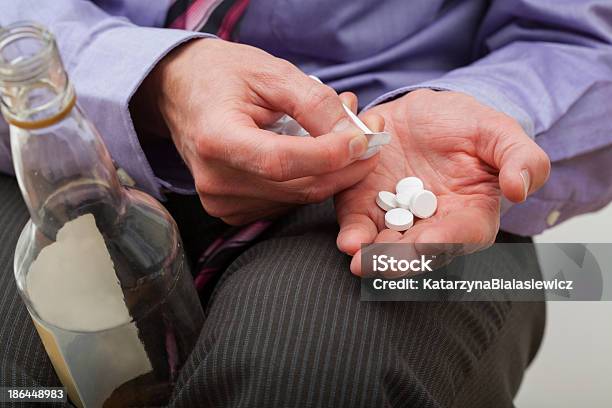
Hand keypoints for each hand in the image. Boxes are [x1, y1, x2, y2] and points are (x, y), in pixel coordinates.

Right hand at [132, 38, 374, 224]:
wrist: (182, 92)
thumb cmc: (223, 76)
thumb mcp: (270, 73)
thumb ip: (314, 103)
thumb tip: (354, 135)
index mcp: (216, 140)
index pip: (281, 162)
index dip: (329, 155)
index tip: (365, 139)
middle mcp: (215, 180)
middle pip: (299, 187)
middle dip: (347, 166)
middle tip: (373, 136)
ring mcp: (222, 201)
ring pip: (300, 198)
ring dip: (333, 172)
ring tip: (343, 134)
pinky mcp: (232, 211)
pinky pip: (288, 202)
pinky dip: (312, 180)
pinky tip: (315, 153)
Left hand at [335, 90, 550, 274]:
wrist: (424, 111)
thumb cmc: (469, 126)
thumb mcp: (500, 133)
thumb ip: (520, 159)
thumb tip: (519, 189)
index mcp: (471, 213)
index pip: (463, 234)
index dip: (446, 241)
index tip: (428, 243)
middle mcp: (431, 223)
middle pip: (420, 250)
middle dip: (402, 260)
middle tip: (387, 264)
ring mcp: (396, 216)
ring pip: (386, 244)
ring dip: (374, 256)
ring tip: (362, 259)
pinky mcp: (365, 204)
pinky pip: (359, 223)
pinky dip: (353, 234)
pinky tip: (349, 242)